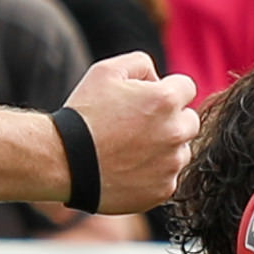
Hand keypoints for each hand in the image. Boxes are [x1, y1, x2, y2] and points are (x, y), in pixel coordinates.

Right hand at [60, 54, 198, 212]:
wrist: (63, 162)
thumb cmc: (84, 115)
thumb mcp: (106, 71)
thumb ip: (141, 64)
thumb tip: (158, 79)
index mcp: (165, 100)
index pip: (187, 88)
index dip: (166, 91)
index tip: (147, 101)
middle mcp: (175, 132)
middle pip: (190, 121)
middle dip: (171, 120)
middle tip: (139, 126)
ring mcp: (171, 164)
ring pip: (181, 151)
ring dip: (165, 148)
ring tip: (131, 150)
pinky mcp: (163, 190)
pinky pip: (169, 178)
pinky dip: (154, 174)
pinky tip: (129, 169)